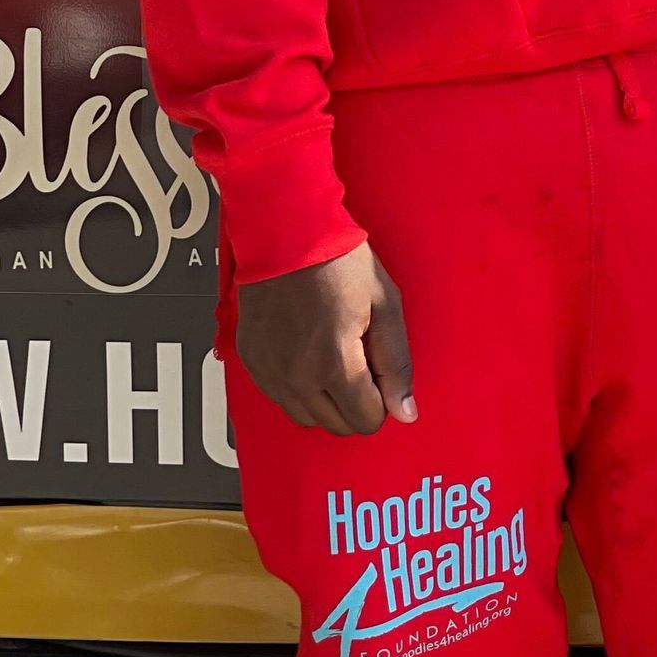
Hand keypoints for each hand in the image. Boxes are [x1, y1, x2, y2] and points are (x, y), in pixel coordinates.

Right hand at [236, 241, 416, 437]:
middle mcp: (296, 378)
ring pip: (306, 417)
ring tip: (334, 355)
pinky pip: (280, 397)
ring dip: (326, 400)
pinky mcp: (251, 361)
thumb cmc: (339, 262)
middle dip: (356, 402)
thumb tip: (405, 412)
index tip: (380, 370)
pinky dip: (298, 387)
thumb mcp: (385, 305)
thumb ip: (396, 364)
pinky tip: (309, 353)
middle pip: (336, 425)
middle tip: (361, 360)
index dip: (382, 399)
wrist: (286, 232)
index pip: (366, 420)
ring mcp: (268, 372)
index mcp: (334, 365)